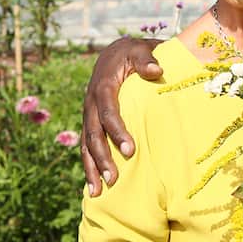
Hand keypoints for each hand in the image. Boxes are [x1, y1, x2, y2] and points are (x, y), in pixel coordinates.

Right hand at [81, 36, 162, 194]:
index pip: (108, 111)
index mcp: (103, 86)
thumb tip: (156, 70)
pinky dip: (89, 166)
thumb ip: (147, 59)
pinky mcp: (91, 122)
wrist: (115, 52)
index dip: (117, 131)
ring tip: (98, 192)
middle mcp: (91, 102)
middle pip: (93, 133)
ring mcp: (89, 114)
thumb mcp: (140, 49)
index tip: (131, 150)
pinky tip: (94, 186)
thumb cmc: (133, 52)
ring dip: (92, 168)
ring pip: (86, 144)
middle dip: (102, 157)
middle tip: (114, 179)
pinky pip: (87, 146)